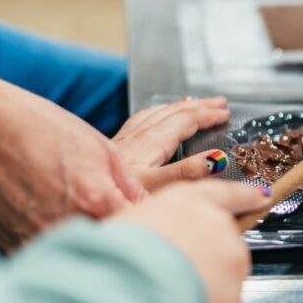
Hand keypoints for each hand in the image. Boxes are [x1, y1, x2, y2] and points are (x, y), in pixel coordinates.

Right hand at [0, 66, 144, 250]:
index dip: (148, 224)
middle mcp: (65, 227)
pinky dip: (55, 238)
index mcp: (95, 202)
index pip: (140, 230)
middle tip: (113, 215)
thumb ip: (131, 184)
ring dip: (85, 237)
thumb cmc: (38, 130)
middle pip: (107, 245)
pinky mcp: (12, 243)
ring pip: (76, 250)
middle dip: (118, 234)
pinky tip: (50, 214)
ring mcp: (35, 238)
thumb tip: (149, 206)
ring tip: (73, 208)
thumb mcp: (101, 149)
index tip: (151, 218)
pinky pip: (46, 249)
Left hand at [112, 96, 231, 190]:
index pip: (184, 122)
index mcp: (150, 145)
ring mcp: (123, 144)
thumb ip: (187, 173)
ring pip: (154, 115)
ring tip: (191, 103)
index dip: (206, 116)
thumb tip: (217, 158)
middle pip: (171, 113)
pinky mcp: (111, 152)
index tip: (225, 113)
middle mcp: (136, 139)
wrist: (76, 201)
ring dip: (177, 108)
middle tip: (218, 102)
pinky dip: (154, 116)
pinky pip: (139, 122)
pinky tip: (153, 121)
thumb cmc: (111, 199)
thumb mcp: (156, 188)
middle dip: (197, 106)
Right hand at [113, 180, 266, 302]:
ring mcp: (231, 259)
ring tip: (166, 296)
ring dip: (202, 289)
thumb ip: (157, 227)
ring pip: (221, 279)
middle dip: (205, 261)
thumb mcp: (130, 224)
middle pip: (222, 243)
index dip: (245, 195)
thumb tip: (158, 239)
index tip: (262, 196)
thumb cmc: (116, 254)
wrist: (128, 290)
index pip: (225, 192)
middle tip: (170, 276)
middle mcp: (218, 224)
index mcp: (190, 199)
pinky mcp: (234, 296)